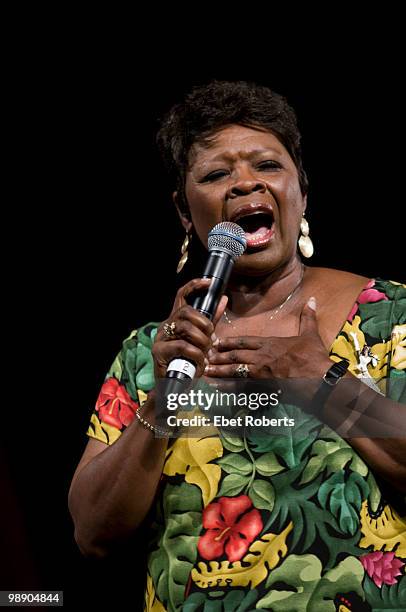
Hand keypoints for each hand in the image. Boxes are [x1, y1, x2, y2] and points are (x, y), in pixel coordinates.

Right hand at [152, 278, 227, 378]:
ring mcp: (160, 338)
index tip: (210, 282)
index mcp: (175, 321)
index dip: (195, 285)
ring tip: (205, 354)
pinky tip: (199, 366)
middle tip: (211, 338)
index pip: (182, 295)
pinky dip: (196, 356)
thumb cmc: (188, 364)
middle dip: (204, 323)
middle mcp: (165, 326)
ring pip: (185, 327)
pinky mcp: (159, 351)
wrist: (173, 389)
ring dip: (201, 341)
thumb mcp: (202, 340)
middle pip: (186, 311)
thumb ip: (211, 320)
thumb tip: (223, 299)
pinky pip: (183, 346)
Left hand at [205, 298, 331, 378]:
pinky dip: (229, 387)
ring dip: (220, 370)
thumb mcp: (310, 335)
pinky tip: (219, 388)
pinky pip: (242, 386)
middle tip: (206, 357)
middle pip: (236, 355)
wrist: (320, 379)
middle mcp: (262, 357)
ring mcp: (262, 373)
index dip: (230, 342)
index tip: (218, 343)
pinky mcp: (264, 387)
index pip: (245, 341)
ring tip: (207, 371)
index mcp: (270, 344)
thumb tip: (312, 299)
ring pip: (236, 370)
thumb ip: (307, 317)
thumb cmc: (315, 358)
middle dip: (220, 356)